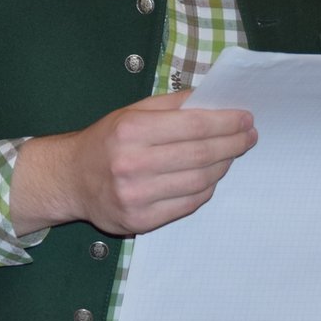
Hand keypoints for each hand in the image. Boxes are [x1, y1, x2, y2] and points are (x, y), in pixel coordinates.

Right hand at [11, 91, 256, 235]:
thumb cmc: (106, 140)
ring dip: (223, 166)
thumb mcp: (131, 112)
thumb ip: (172, 104)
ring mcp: (136, 196)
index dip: (226, 122)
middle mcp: (132, 164)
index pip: (193, 126)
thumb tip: (213, 100)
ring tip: (231, 155)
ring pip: (199, 182)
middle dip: (232, 144)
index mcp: (131, 131)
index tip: (246, 118)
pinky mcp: (140, 221)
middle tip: (249, 136)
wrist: (71, 179)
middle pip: (200, 154)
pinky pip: (188, 204)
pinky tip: (211, 176)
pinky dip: (206, 189)